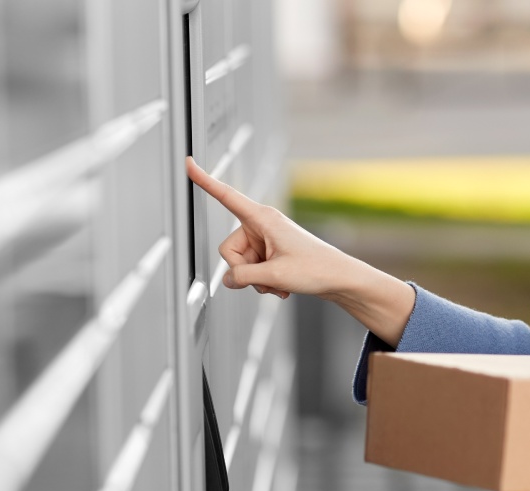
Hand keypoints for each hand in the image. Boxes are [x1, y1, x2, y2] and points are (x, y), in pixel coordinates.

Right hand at [186, 157, 416, 345]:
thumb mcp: (273, 277)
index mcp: (262, 218)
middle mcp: (261, 225)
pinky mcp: (270, 252)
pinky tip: (282, 288)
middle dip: (243, 271)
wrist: (340, 279)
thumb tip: (228, 279)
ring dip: (256, 280)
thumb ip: (242, 277)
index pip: (226, 196)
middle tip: (268, 280)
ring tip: (279, 285)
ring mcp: (265, 240)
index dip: (205, 181)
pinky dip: (263, 282)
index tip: (189, 163)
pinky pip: (252, 270)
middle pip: (228, 250)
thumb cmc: (316, 270)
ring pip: (240, 264)